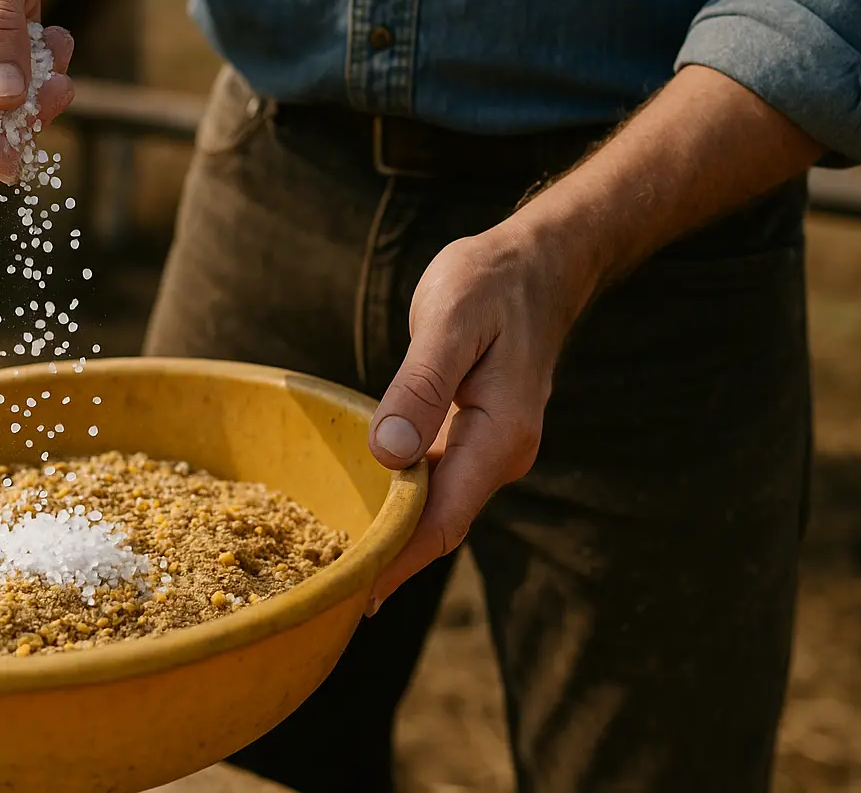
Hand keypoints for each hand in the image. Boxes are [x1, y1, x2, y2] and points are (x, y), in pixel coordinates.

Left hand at [365, 217, 596, 611]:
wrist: (534, 265)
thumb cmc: (491, 284)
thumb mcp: (452, 320)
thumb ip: (421, 386)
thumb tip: (390, 454)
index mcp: (499, 435)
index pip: (443, 518)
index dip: (399, 559)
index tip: (354, 595)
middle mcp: (498, 454)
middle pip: (438, 526)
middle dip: (388, 562)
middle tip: (326, 596)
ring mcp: (486, 449)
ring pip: (434, 508)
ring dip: (390, 538)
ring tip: (332, 570)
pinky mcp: (469, 436)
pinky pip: (432, 483)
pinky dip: (398, 504)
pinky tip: (361, 517)